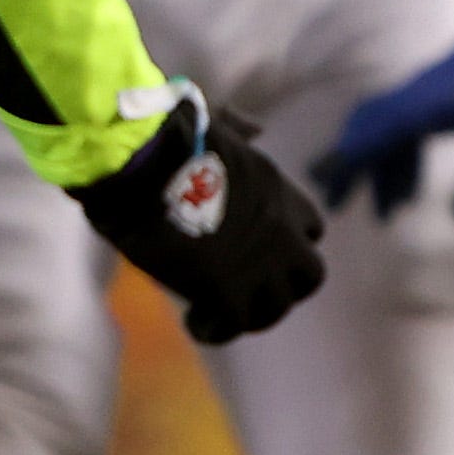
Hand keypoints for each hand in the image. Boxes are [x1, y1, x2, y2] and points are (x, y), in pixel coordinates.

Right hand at [73, 85, 325, 343]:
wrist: (141, 163)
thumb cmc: (162, 139)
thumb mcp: (215, 125)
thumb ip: (239, 131)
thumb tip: (255, 127)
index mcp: (276, 187)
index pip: (312, 226)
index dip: (291, 243)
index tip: (263, 251)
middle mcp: (280, 227)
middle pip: (311, 274)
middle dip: (286, 288)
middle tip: (251, 292)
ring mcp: (258, 261)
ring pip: (278, 307)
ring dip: (251, 314)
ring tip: (217, 311)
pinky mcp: (226, 287)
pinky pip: (234, 325)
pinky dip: (215, 329)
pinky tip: (194, 322)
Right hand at [315, 0, 453, 220]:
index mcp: (437, 100)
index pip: (376, 134)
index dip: (346, 163)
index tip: (319, 188)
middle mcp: (431, 86)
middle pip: (374, 124)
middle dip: (353, 165)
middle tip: (337, 204)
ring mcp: (444, 79)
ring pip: (395, 121)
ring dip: (385, 163)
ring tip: (392, 211)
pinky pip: (417, 115)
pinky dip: (408, 148)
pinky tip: (424, 175)